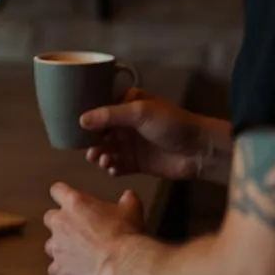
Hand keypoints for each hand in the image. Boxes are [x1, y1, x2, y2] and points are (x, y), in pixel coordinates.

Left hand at [43, 183, 144, 274]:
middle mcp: (60, 222)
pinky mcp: (59, 269)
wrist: (122, 264)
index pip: (57, 190)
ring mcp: (57, 247)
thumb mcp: (131, 210)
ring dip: (61, 248)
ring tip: (77, 255)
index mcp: (74, 203)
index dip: (63, 196)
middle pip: (50, 218)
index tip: (70, 202)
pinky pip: (53, 271)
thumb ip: (127, 200)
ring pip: (50, 245)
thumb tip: (129, 195)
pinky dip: (62, 272)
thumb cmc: (125, 234)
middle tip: (77, 231)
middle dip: (60, 224)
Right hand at [79, 89, 206, 181]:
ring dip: (100, 155)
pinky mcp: (136, 163)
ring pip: (106, 150)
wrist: (199, 150)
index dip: (88, 117)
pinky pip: (116, 166)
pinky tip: (112, 169)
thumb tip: (81, 120)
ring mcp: (131, 144)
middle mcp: (126, 124)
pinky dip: (111, 168)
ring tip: (102, 160)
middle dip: (91, 141)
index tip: (75, 126)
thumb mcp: (139, 112)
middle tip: (90, 149)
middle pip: (99, 132)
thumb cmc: (172, 123)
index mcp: (127, 104)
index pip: (100, 108)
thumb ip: (109, 115)